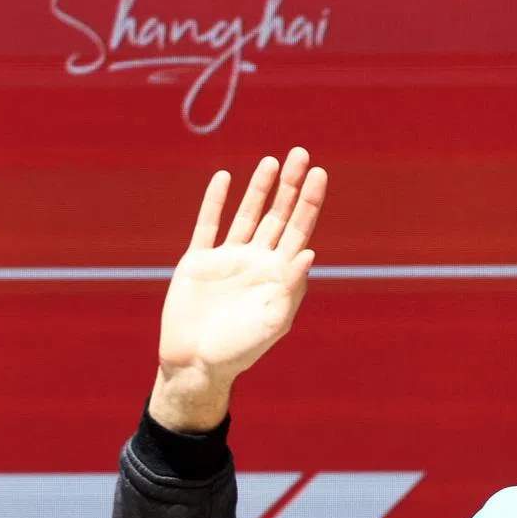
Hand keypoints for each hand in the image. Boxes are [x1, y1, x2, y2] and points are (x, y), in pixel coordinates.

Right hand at [150, 149, 327, 430]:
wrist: (196, 364)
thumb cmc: (240, 350)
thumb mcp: (272, 321)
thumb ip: (290, 287)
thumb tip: (309, 253)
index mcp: (278, 277)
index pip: (300, 231)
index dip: (310, 203)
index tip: (321, 174)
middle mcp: (257, 263)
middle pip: (278, 216)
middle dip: (291, 186)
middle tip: (302, 153)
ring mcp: (228, 260)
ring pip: (248, 216)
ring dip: (259, 188)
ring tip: (272, 161)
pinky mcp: (199, 262)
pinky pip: (209, 225)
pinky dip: (216, 202)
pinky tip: (225, 180)